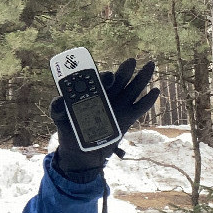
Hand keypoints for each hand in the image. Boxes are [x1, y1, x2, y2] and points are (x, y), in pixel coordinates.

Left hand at [51, 58, 159, 174]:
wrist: (80, 151)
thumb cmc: (69, 129)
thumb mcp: (59, 118)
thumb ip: (57, 109)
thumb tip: (59, 101)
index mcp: (92, 91)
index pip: (99, 80)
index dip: (104, 77)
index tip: (108, 77)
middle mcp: (108, 95)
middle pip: (118, 80)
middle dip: (124, 71)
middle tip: (130, 61)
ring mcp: (118, 106)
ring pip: (132, 89)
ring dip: (142, 77)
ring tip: (150, 64)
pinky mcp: (126, 118)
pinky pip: (139, 108)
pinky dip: (147, 100)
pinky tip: (155, 91)